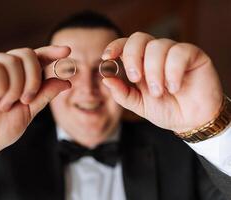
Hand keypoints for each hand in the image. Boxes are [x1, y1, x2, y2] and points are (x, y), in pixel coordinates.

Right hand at [0, 46, 70, 158]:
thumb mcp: (28, 112)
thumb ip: (44, 94)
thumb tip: (66, 81)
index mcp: (17, 77)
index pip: (36, 57)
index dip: (51, 52)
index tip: (67, 51)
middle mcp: (2, 69)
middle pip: (27, 54)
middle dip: (33, 79)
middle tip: (26, 100)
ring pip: (11, 61)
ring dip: (14, 88)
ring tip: (4, 105)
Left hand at [101, 32, 222, 132]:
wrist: (191, 121)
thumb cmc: (165, 110)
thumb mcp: (139, 105)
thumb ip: (122, 94)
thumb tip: (106, 80)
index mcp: (140, 63)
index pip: (125, 45)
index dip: (115, 46)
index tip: (107, 58)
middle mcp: (155, 54)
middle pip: (139, 38)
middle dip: (132, 57)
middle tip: (135, 78)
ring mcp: (174, 53)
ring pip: (158, 46)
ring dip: (154, 71)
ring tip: (159, 92)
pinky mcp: (193, 55)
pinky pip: (179, 52)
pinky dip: (173, 71)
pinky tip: (175, 87)